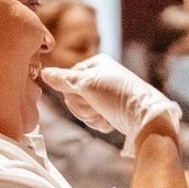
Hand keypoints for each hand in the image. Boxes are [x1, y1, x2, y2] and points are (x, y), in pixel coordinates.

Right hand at [40, 55, 180, 155]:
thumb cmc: (117, 97)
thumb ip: (63, 79)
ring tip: (106, 116)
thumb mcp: (87, 84)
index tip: (86, 95)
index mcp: (97, 64)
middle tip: (98, 107)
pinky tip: (110, 122)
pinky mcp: (111, 110)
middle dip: (83, 106)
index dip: (72, 91)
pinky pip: (94, 118)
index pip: (67, 77)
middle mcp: (102, 77)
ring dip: (91, 116)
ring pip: (82, 109)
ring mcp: (106, 95)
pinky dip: (99, 123)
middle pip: (72, 95)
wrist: (145, 119)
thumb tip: (44, 72)